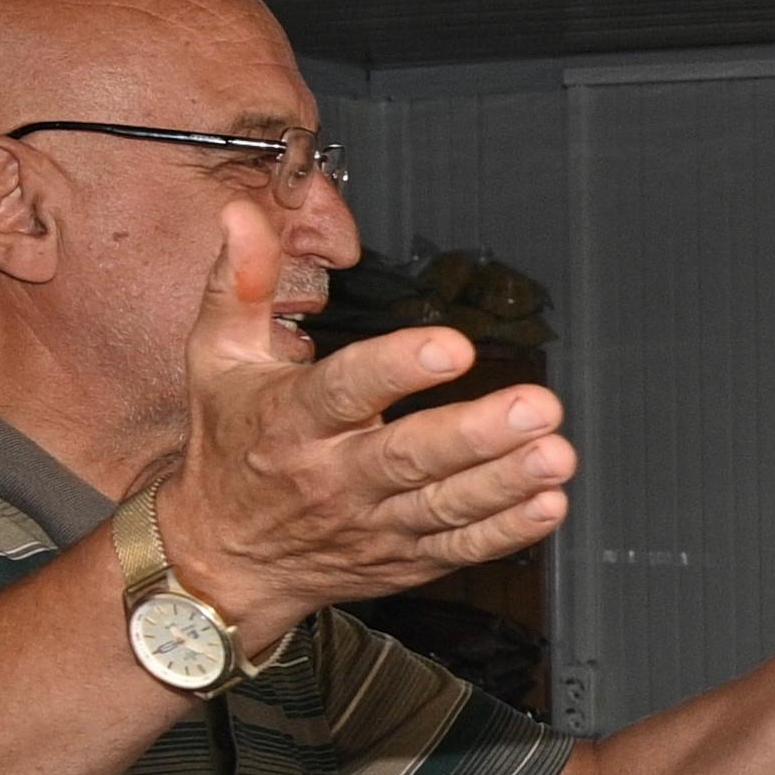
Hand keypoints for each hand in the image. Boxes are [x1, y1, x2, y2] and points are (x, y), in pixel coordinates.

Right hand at [161, 202, 578, 636]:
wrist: (222, 556)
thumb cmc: (231, 442)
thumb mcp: (218, 358)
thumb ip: (240, 284)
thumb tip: (244, 217)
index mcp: (290, 420)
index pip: (346, 390)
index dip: (399, 368)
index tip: (453, 346)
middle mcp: (333, 476)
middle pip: (410, 457)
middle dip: (477, 434)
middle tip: (538, 407)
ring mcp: (372, 523)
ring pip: (444, 506)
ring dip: (506, 482)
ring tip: (556, 455)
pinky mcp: (401, 557)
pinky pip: (458, 549)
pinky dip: (506, 532)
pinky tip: (548, 505)